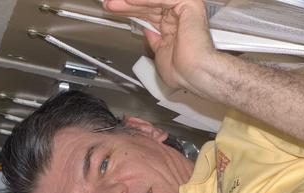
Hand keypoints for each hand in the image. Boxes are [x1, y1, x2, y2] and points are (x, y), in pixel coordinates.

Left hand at [103, 0, 218, 94]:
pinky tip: (128, 1)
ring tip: (113, 3)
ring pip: (153, 0)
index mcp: (173, 25)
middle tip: (109, 4)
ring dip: (131, 2)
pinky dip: (143, 1)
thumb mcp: (159, 52)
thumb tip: (146, 31)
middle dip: (126, 5)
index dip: (130, 11)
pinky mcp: (188, 4)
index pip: (147, 12)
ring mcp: (184, 8)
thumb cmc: (182, 71)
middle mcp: (179, 15)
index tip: (113, 9)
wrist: (194, 74)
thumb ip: (153, 39)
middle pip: (148, 5)